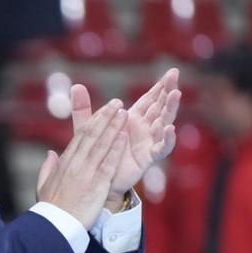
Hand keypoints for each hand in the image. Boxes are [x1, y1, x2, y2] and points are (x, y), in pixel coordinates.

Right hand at [36, 98, 129, 226]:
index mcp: (64, 163)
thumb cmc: (50, 209)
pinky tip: (124, 136)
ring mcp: (86, 172)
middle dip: (105, 117)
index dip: (93, 121)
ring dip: (113, 127)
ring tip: (124, 113)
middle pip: (92, 135)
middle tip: (117, 104)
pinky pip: (108, 162)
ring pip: (102, 144)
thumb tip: (51, 154)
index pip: (81, 136)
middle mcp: (75, 163)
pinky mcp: (97, 184)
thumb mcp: (43, 185)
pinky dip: (116, 148)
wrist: (55, 226)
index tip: (103, 111)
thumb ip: (48, 167)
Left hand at [72, 69, 180, 202]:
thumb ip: (83, 108)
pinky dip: (167, 138)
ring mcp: (148, 142)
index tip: (172, 72)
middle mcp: (143, 129)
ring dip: (170, 108)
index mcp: (132, 119)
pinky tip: (169, 128)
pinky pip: (162, 148)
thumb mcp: (87, 128)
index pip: (149, 99)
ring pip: (164, 122)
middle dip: (168, 91)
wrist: (97, 180)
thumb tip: (75, 85)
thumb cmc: (96, 153)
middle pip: (160, 107)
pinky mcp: (148, 157)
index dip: (160, 86)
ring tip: (175, 94)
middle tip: (175, 76)